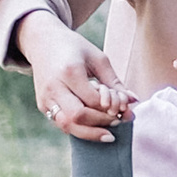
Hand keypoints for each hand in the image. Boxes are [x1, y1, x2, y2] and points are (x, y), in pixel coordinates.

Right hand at [19, 13, 133, 140]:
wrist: (43, 42)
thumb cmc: (75, 48)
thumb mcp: (98, 59)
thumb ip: (115, 82)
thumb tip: (134, 100)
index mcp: (69, 72)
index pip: (92, 100)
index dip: (110, 108)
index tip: (123, 108)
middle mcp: (54, 87)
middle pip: (77, 116)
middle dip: (101, 123)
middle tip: (117, 121)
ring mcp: (45, 98)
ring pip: (66, 125)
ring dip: (89, 133)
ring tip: (108, 134)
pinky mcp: (42, 105)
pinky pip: (61, 123)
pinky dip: (78, 128)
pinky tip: (92, 127)